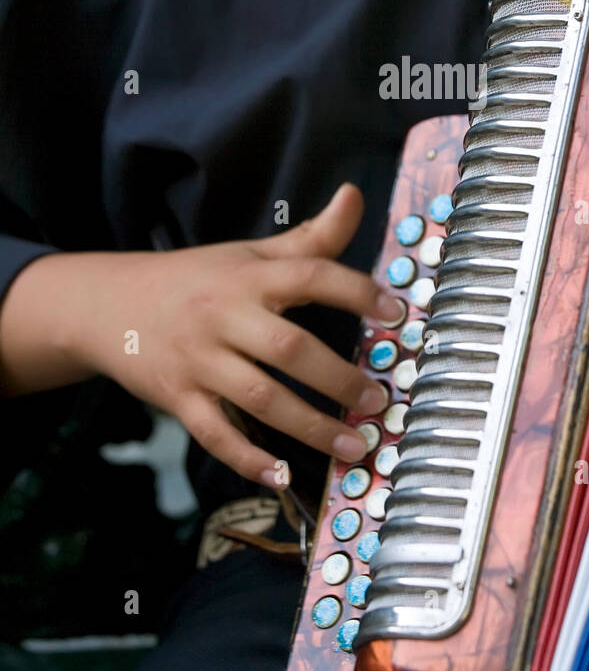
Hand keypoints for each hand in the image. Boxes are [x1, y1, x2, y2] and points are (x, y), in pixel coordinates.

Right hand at [0, 185, 402, 487]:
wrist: (109, 303)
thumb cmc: (197, 278)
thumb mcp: (250, 253)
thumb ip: (310, 237)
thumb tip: (356, 194)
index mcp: (249, 276)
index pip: (310, 275)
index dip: (356, 291)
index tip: (397, 312)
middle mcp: (224, 315)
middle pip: (289, 349)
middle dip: (339, 378)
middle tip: (381, 400)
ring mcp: (198, 360)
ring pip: (259, 398)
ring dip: (310, 427)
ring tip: (354, 445)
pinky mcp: (177, 397)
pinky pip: (215, 434)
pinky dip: (248, 459)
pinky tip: (283, 476)